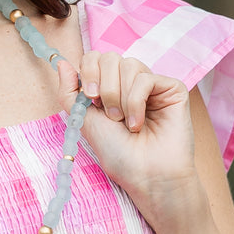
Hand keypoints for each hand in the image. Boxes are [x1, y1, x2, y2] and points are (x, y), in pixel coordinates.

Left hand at [57, 49, 199, 218]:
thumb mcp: (84, 121)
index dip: (88, 72)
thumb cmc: (119, 155)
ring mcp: (153, 85)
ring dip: (120, 97)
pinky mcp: (172, 88)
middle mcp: (131, 83)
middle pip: (109, 57)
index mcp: (110, 88)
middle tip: (110, 116)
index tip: (90, 98)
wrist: (146, 176)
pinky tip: (139, 123)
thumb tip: (61, 63)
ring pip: (128, 64)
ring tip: (125, 123)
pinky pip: (145, 78)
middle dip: (104, 87)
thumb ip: (69, 93)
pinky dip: (136, 101)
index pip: (94, 58)